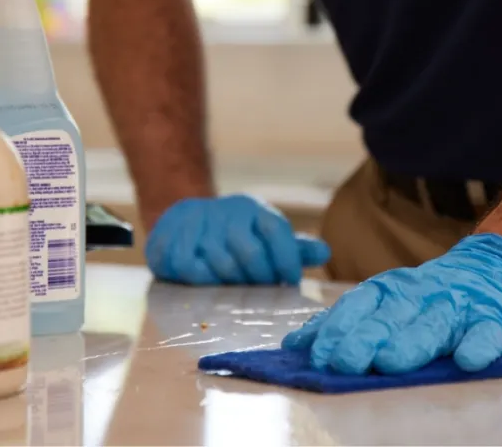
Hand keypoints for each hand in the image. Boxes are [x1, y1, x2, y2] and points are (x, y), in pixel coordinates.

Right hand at [145, 195, 330, 284]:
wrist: (184, 216)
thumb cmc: (234, 233)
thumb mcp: (264, 234)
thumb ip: (293, 247)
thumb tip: (326, 252)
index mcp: (255, 209)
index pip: (278, 230)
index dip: (287, 259)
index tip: (291, 282)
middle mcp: (229, 213)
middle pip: (252, 254)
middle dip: (261, 279)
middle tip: (262, 291)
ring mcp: (200, 225)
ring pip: (224, 266)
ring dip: (232, 284)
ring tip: (235, 288)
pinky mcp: (175, 240)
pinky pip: (194, 270)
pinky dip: (203, 282)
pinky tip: (207, 282)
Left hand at [281, 233, 501, 373]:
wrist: (501, 268)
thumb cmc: (434, 296)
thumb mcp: (392, 301)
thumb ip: (350, 321)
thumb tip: (296, 345)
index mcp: (395, 290)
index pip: (361, 304)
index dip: (338, 326)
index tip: (315, 354)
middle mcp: (424, 294)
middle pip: (393, 316)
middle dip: (365, 338)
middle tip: (342, 362)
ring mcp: (461, 305)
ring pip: (435, 323)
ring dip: (412, 342)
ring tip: (390, 361)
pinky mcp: (498, 319)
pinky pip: (488, 332)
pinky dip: (479, 345)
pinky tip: (468, 359)